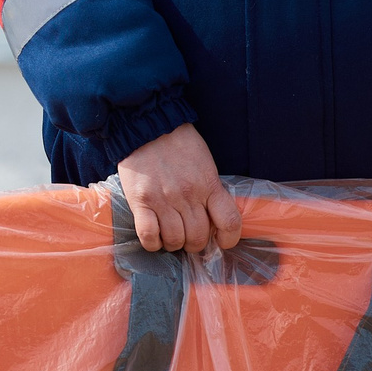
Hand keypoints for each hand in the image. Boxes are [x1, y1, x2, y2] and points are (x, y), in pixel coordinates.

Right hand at [116, 122, 240, 251]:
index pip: (229, 222)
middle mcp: (189, 195)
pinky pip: (149, 236)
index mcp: (209, 184)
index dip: (229, 239)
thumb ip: (210, 190)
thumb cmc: (179, 144)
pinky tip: (154, 238)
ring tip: (170, 236)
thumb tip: (212, 217)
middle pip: (199, 237)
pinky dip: (153, 243)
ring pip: (175, 240)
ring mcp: (164, 200)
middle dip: (195, 243)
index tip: (222, 241)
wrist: (148, 126)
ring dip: (174, 244)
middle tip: (189, 237)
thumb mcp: (205, 164)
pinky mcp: (141, 202)